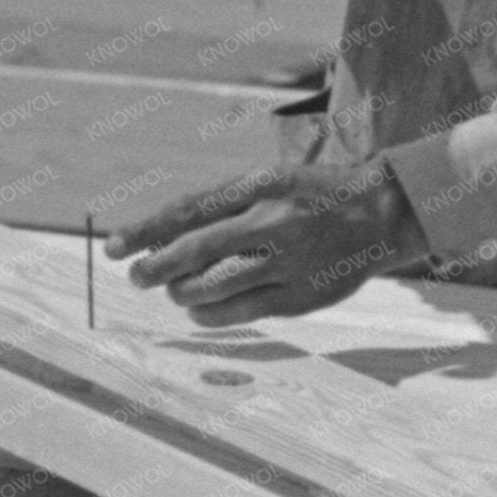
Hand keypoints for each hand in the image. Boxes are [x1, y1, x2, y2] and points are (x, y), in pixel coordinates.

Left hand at [105, 156, 427, 326]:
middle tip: (135, 276)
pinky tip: (198, 309)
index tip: (112, 247)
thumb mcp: (272, 182)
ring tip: (172, 289)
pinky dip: (209, 314)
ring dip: (180, 291)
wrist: (385, 214)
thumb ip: (224, 206)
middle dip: (154, 267)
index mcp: (264, 184)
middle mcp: (275, 221)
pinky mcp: (300, 297)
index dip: (145, 230)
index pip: (190, 209)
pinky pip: (239, 312)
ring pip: (212, 286)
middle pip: (195, 250)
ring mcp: (289, 262)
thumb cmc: (313, 195)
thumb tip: (162, 237)